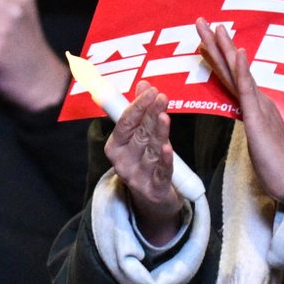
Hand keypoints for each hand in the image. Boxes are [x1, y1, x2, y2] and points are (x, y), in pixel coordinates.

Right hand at [107, 88, 188, 247]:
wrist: (152, 199)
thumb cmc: (145, 160)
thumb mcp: (140, 136)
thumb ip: (141, 111)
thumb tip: (144, 84)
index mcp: (115, 147)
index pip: (124, 123)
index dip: (137, 106)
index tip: (150, 91)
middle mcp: (123, 162)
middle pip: (139, 134)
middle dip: (150, 115)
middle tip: (161, 97)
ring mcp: (138, 177)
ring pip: (151, 150)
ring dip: (158, 133)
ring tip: (164, 116)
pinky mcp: (154, 189)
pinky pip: (161, 172)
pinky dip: (165, 160)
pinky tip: (168, 148)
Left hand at [199, 20, 283, 202]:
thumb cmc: (278, 166)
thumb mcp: (259, 141)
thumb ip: (254, 125)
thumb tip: (248, 117)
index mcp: (255, 106)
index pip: (231, 77)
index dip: (217, 57)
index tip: (204, 39)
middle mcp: (258, 100)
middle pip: (232, 68)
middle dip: (215, 43)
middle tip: (200, 21)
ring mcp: (260, 107)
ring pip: (239, 73)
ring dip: (226, 48)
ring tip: (215, 27)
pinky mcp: (260, 119)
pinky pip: (249, 91)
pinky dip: (243, 70)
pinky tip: (238, 53)